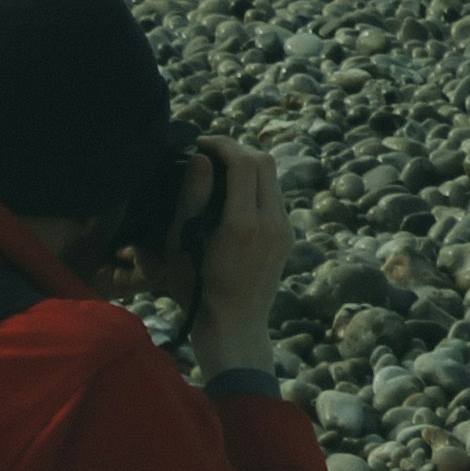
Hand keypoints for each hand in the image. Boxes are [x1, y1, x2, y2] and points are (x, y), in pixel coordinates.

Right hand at [178, 137, 292, 372]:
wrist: (234, 326)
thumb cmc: (196, 289)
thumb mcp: (181, 244)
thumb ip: (192, 197)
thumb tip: (202, 158)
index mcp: (244, 224)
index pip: (244, 162)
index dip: (221, 144)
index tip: (199, 144)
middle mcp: (272, 223)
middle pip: (264, 162)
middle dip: (236, 150)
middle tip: (208, 153)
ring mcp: (285, 230)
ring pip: (273, 178)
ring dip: (247, 166)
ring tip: (217, 171)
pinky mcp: (288, 237)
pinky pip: (275, 197)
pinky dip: (256, 185)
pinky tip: (232, 195)